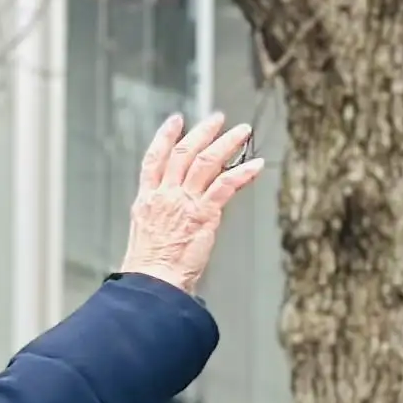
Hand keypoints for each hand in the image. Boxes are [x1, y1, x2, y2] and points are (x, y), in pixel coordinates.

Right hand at [117, 112, 259, 295]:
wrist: (152, 283)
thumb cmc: (150, 270)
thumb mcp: (146, 236)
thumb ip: (161, 219)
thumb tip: (174, 219)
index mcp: (147, 200)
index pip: (153, 160)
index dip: (164, 137)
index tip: (175, 121)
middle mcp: (164, 195)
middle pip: (183, 153)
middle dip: (202, 132)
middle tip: (217, 118)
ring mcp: (184, 202)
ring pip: (206, 162)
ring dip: (227, 143)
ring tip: (242, 131)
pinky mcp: (204, 213)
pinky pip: (226, 185)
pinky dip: (243, 172)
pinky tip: (256, 165)